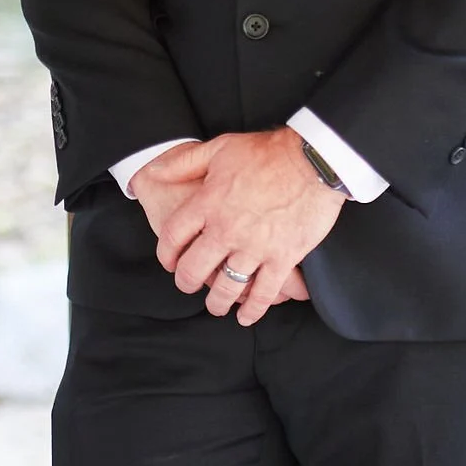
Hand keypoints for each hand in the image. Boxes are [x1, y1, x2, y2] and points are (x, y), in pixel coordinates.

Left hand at [138, 128, 342, 324]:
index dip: (166, 253)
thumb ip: (183, 162)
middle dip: (187, 282)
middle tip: (188, 285)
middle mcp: (225, 230)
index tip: (168, 261)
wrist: (313, 161)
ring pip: (227, 287)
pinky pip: (263, 292)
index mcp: (207, 203)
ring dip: (217, 302)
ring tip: (216, 306)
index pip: (172, 237)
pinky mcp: (283, 258)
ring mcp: (254, 247)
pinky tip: (246, 317)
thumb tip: (153, 169)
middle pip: (194, 268)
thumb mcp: (219, 148)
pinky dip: (253, 309)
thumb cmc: (267, 152)